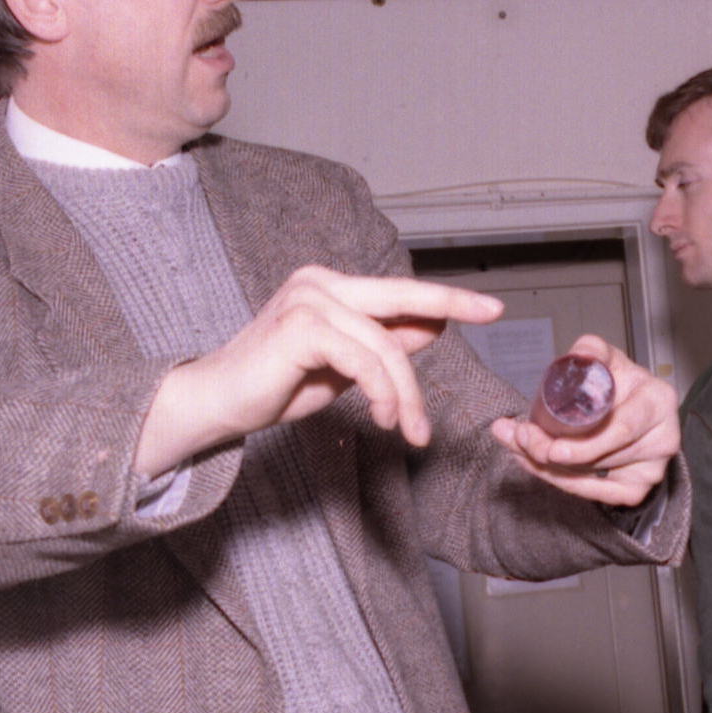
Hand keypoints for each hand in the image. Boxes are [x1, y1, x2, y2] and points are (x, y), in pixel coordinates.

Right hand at [137, 268, 502, 476]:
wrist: (216, 405)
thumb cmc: (275, 388)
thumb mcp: (343, 368)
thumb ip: (382, 345)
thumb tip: (433, 326)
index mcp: (328, 287)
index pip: (398, 290)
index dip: (446, 294)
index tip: (490, 304)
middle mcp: (319, 282)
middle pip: (401, 301)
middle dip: (451, 306)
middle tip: (495, 315)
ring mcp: (308, 300)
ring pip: (386, 345)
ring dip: (406, 394)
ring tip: (410, 430)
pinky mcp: (300, 327)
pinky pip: (363, 360)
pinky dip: (383, 392)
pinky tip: (385, 418)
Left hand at [487, 334, 680, 508]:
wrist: (629, 407)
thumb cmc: (617, 382)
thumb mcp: (605, 357)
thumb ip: (591, 351)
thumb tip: (579, 357)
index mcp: (658, 401)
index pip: (622, 429)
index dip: (586, 444)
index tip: (552, 448)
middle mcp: (663, 438)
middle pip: (602, 457)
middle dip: (551, 453)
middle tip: (519, 439)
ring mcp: (653, 469)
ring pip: (593, 477)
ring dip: (548, 467)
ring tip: (518, 445)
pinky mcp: (637, 489)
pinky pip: (596, 495)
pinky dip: (562, 483)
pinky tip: (536, 466)